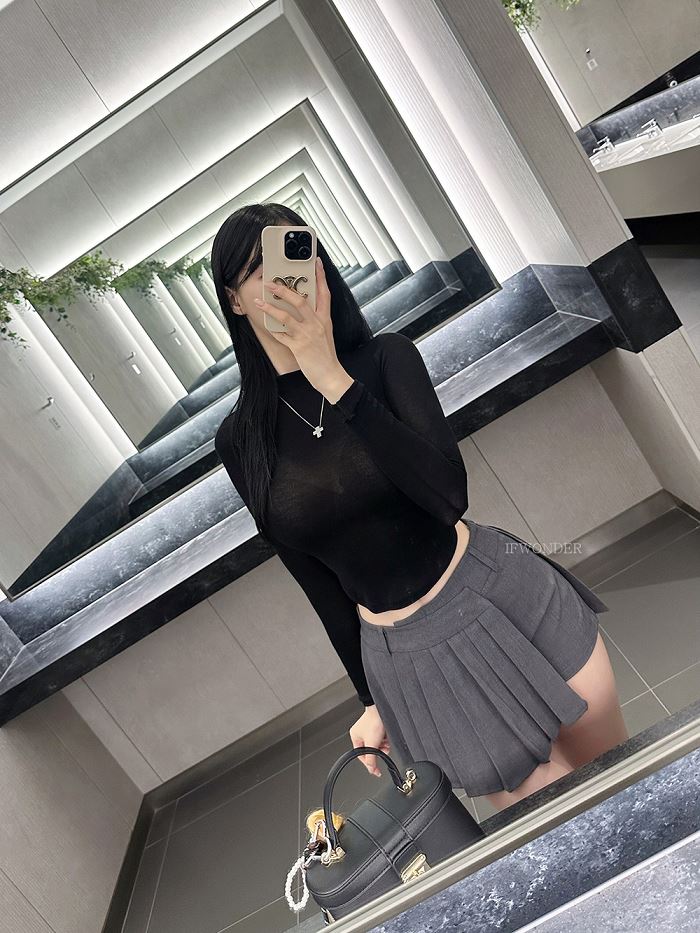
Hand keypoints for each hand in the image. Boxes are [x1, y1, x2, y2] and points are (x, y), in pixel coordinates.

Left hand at [253, 257, 351, 401]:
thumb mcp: (325, 333)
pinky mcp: (298, 348)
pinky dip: (273, 330)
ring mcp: (307, 336)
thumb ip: (316, 320)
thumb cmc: (326, 355)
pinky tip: (266, 325)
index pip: (324, 293)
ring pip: (286, 316)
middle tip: (271, 282)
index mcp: (325, 319)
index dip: (321, 276)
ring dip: (270, 307)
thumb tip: (304, 307)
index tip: (316, 262)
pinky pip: (281, 335)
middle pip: (300, 301)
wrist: (331, 376)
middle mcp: (317, 324)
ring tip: (259, 301)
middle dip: (284, 290)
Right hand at [349, 705, 390, 776]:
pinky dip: (385, 740)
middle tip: (383, 751)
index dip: (369, 764)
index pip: (361, 756)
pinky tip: (387, 738)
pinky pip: (381, 739)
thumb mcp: (371, 744)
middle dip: (378, 752)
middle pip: (371, 751)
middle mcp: (361, 733)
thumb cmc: (374, 721)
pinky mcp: (377, 727)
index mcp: (355, 737)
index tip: (376, 771)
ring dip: (383, 746)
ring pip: (377, 745)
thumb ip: (370, 759)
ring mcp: (369, 730)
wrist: (382, 709)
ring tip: (386, 743)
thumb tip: (371, 769)